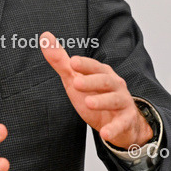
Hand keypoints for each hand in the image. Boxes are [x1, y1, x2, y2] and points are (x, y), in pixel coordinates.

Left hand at [39, 31, 152, 149]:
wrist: (119, 123)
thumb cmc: (94, 96)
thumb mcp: (75, 79)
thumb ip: (60, 61)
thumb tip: (45, 36)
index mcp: (102, 73)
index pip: (94, 66)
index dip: (84, 64)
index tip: (72, 62)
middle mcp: (115, 84)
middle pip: (105, 80)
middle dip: (91, 81)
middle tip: (75, 82)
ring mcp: (122, 102)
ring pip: (114, 100)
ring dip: (102, 101)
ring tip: (89, 103)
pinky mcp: (126, 120)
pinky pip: (121, 124)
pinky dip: (114, 128)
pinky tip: (105, 133)